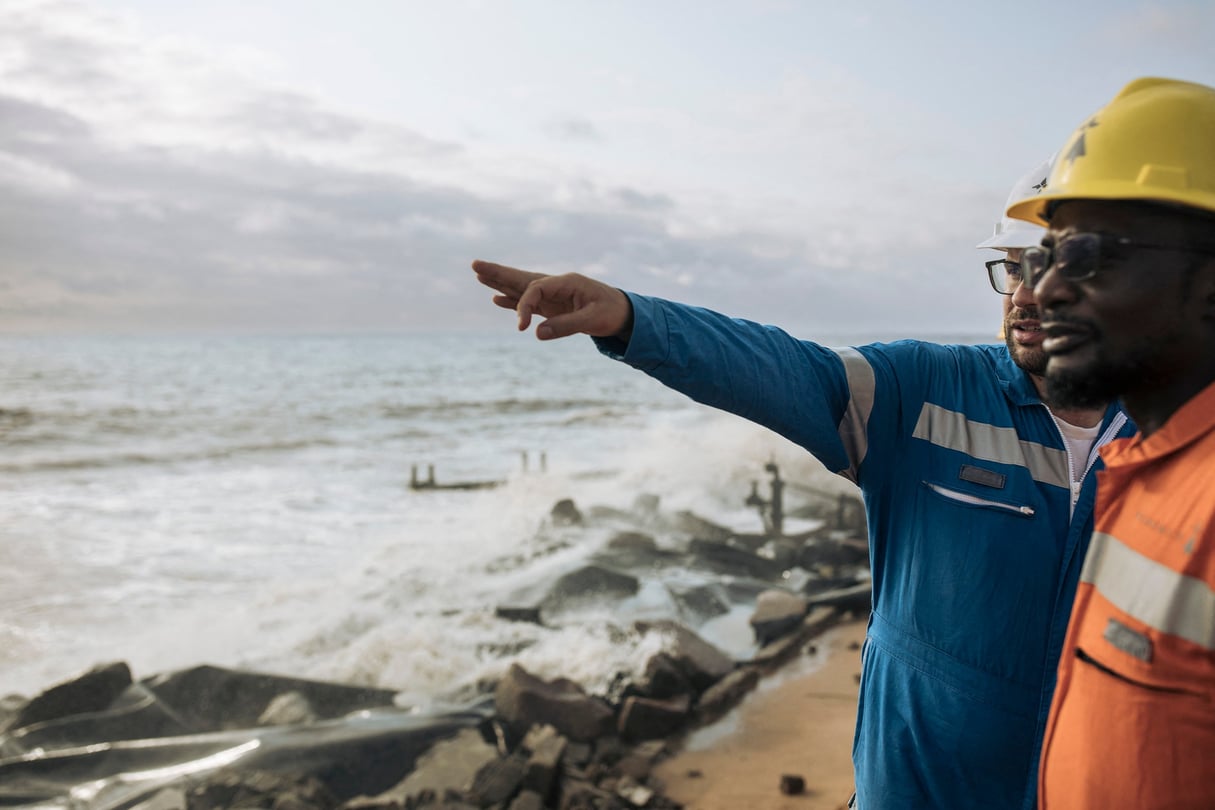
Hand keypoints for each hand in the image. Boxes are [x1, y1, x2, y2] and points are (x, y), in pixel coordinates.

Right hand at [472, 260, 632, 339]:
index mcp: (567, 282)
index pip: (536, 288)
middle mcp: (557, 285)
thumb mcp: (592, 320)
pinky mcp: (553, 307)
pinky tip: (496, 299)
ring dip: (500, 283)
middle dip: (499, 273)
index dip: (524, 306)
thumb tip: (536, 334)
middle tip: (475, 265)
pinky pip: (529, 302)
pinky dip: (512, 301)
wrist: (625, 314)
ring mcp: (554, 295)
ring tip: (478, 275)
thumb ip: (565, 326)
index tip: (521, 327)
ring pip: (522, 288)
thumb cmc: (612, 312)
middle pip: (522, 278)